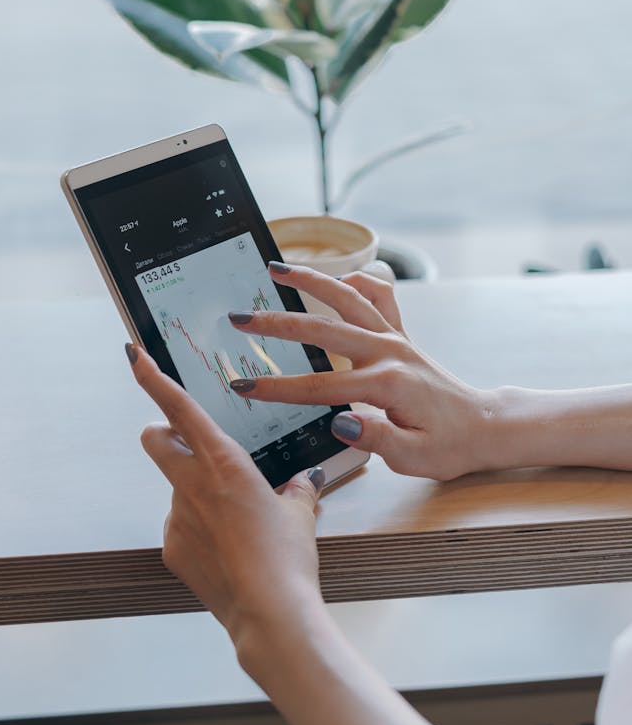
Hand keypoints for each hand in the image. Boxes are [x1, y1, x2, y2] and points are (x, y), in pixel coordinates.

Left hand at [126, 342, 325, 652]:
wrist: (270, 616)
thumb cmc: (287, 561)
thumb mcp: (301, 513)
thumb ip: (298, 488)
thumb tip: (304, 481)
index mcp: (224, 463)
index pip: (179, 409)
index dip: (153, 379)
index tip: (135, 357)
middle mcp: (193, 485)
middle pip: (156, 439)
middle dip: (163, 433)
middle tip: (186, 443)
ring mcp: (176, 518)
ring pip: (176, 488)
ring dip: (197, 492)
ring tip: (237, 526)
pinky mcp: (172, 548)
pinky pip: (180, 525)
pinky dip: (198, 528)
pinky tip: (227, 550)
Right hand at [228, 265, 496, 481]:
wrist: (483, 426)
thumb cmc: (448, 445)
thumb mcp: (414, 458)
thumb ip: (376, 439)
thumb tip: (339, 421)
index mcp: (386, 384)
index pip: (320, 387)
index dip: (278, 387)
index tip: (245, 386)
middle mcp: (388, 351)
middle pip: (322, 328)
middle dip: (277, 321)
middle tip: (240, 317)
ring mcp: (394, 337)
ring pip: (347, 297)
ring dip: (310, 279)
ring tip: (276, 266)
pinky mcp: (400, 334)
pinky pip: (378, 296)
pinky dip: (357, 281)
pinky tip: (336, 279)